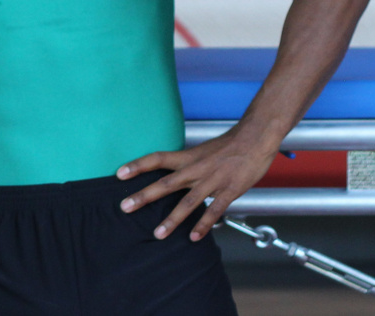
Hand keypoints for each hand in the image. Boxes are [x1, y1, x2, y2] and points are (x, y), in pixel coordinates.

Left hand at [116, 126, 276, 242]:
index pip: (157, 158)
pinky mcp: (230, 190)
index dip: (137, 165)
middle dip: (144, 196)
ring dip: (172, 219)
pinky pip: (214, 210)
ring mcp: (212, 180)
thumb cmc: (229, 146)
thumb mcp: (201, 152)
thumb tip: (171, 175)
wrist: (255, 138)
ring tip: (158, 234)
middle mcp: (196, 168)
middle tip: (125, 207)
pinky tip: (193, 236)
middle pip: (165, 183)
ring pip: (188, 201)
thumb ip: (187, 165)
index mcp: (188, 157)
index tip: (119, 174)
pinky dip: (204, 224)